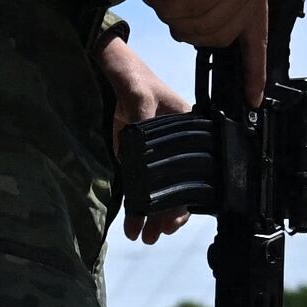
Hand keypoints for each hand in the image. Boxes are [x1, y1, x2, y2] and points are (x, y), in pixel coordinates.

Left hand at [101, 31, 193, 242]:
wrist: (115, 70)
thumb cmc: (134, 77)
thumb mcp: (139, 97)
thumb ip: (141, 120)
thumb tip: (138, 148)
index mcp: (187, 130)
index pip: (191, 174)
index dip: (182, 200)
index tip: (171, 221)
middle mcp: (175, 146)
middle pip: (177, 189)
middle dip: (166, 216)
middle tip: (154, 236)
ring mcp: (156, 153)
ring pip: (159, 191)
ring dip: (152, 215)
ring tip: (142, 236)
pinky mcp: (138, 155)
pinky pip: (141, 184)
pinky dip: (138, 204)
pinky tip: (133, 221)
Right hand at [146, 0, 274, 104]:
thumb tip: (196, 29)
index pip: (258, 38)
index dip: (254, 71)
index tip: (254, 98)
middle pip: (220, 37)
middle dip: (186, 30)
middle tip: (166, 9)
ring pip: (205, 24)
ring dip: (174, 16)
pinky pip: (197, 6)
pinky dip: (172, 4)